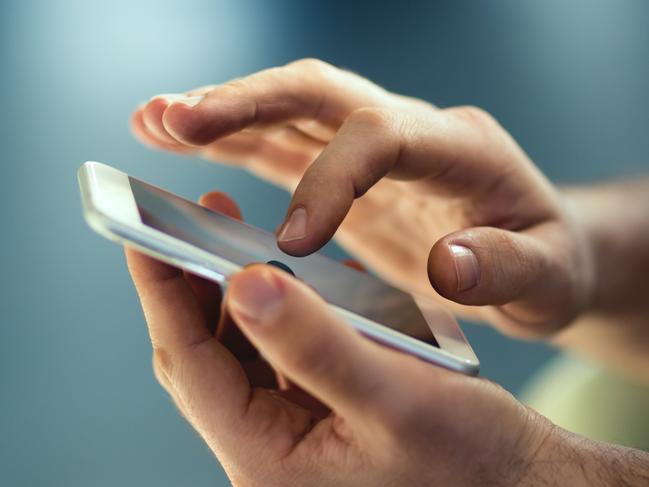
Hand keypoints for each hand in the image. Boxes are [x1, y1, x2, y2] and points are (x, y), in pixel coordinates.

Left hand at [125, 192, 556, 485]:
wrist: (520, 483)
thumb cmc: (470, 456)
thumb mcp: (394, 396)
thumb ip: (314, 344)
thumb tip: (243, 283)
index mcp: (268, 459)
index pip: (190, 363)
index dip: (162, 292)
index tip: (144, 229)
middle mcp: (268, 451)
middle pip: (205, 357)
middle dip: (193, 286)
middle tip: (197, 218)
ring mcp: (292, 435)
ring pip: (239, 354)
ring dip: (238, 296)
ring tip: (239, 239)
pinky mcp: (318, 417)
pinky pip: (278, 358)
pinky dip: (279, 314)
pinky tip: (293, 279)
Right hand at [131, 59, 594, 337]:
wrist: (538, 252)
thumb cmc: (546, 265)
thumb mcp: (548, 279)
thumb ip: (506, 270)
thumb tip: (450, 264)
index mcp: (461, 148)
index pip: (382, 135)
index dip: (331, 180)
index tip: (292, 241)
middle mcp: (410, 130)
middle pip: (320, 94)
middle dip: (246, 104)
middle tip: (176, 118)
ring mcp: (374, 147)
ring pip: (288, 112)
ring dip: (221, 114)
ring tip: (154, 120)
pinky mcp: (349, 173)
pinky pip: (282, 147)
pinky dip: (230, 144)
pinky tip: (180, 143)